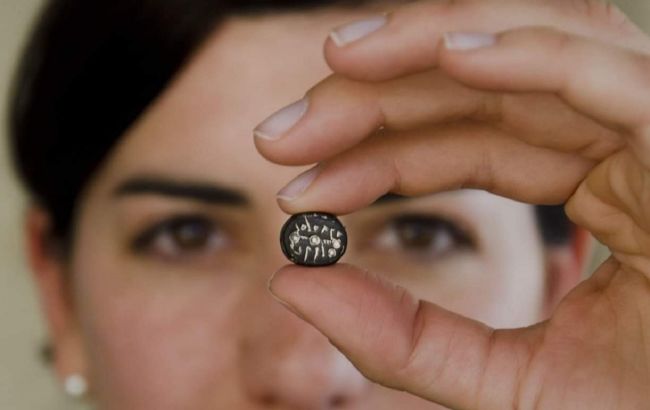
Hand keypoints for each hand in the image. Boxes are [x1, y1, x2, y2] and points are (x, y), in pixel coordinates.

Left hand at [255, 1, 649, 407]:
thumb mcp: (513, 384)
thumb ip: (404, 339)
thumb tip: (295, 287)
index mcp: (594, 188)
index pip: (463, 146)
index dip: (371, 160)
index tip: (292, 188)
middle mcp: (624, 138)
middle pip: (478, 88)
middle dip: (374, 97)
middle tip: (278, 133)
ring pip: (528, 51)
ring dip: (425, 46)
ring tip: (333, 64)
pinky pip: (606, 69)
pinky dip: (530, 51)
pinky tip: (444, 51)